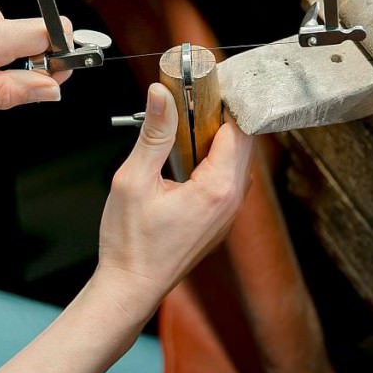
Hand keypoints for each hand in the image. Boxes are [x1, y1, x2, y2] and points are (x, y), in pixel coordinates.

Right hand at [96, 83, 254, 316]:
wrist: (130, 288)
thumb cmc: (130, 243)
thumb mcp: (135, 179)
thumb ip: (153, 134)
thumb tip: (161, 94)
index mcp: (217, 189)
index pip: (237, 130)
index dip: (224, 102)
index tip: (206, 84)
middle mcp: (231, 202)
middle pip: (242, 144)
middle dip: (220, 117)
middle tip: (192, 97)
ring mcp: (227, 215)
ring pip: (236, 162)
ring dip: (216, 139)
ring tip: (186, 122)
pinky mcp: (218, 222)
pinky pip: (227, 181)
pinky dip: (213, 160)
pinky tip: (186, 155)